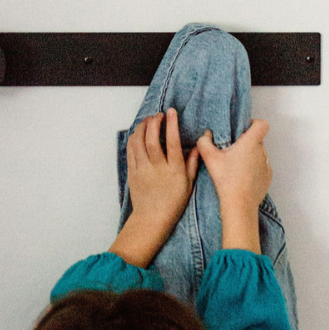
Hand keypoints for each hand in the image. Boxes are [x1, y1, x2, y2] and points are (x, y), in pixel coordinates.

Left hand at [109, 109, 199, 267]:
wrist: (152, 218)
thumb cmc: (173, 202)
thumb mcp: (189, 183)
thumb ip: (192, 163)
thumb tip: (198, 145)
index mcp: (174, 169)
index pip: (172, 141)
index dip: (171, 124)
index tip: (171, 112)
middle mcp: (157, 168)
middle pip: (151, 138)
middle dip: (154, 122)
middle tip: (158, 115)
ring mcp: (142, 170)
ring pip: (138, 142)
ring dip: (142, 127)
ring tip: (148, 120)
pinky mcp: (132, 172)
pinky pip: (130, 150)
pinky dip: (133, 138)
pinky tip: (138, 132)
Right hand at [197, 119, 271, 253]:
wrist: (239, 204)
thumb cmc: (226, 179)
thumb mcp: (210, 159)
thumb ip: (204, 143)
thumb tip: (205, 136)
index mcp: (251, 143)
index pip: (262, 124)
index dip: (254, 123)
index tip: (243, 130)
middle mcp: (262, 152)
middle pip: (257, 140)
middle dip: (246, 143)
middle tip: (231, 152)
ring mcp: (266, 165)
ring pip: (259, 154)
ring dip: (250, 156)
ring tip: (235, 167)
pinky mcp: (267, 177)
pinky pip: (261, 167)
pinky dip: (253, 169)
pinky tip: (241, 177)